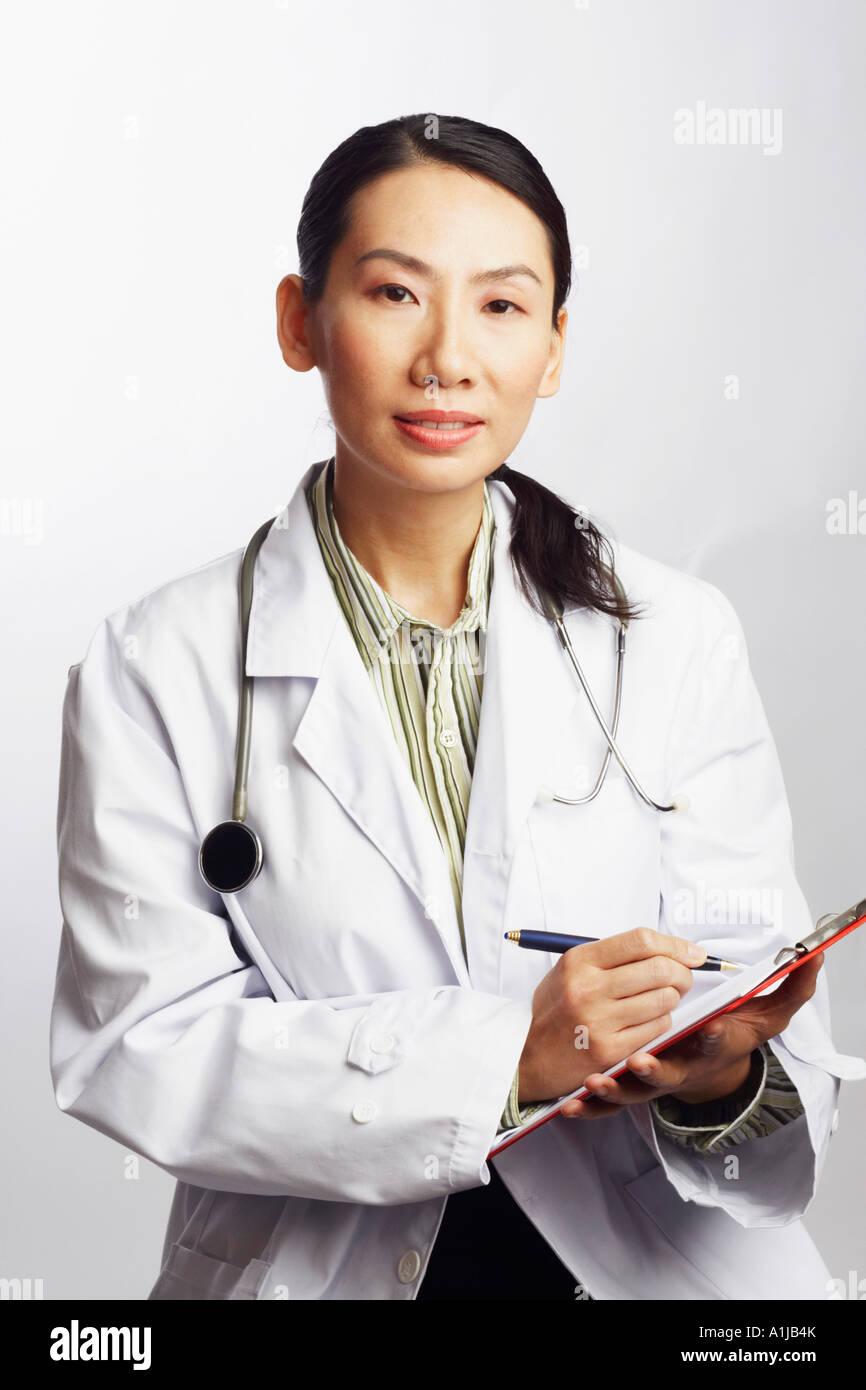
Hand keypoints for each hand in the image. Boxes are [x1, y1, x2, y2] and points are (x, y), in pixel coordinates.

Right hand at [517, 927, 703, 1102]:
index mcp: (579, 961)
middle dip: (682, 972)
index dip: (675, 945)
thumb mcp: (570, 970)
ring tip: (663, 999)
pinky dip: (662, 1021)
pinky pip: (658, 1028)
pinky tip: (651, 1020)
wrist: (529, 1056)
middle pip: (659, 969)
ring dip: (672, 998)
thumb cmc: (556, 1009)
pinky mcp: (610, 1050)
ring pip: (664, 999)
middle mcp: (588, 987)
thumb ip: (611, 957)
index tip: (693, 952)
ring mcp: (599, 1020)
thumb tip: (665, 948)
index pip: (641, 941)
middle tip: (683, 978)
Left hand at [560, 953, 823, 1119]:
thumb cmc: (732, 1030)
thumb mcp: (768, 1011)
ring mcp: (653, 1079)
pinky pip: (608, 1102)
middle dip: (654, 1069)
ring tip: (594, 1083)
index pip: (717, 1040)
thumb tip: (815, 956)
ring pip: (633, 1091)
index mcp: (712, 1046)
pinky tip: (568, 1106)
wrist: (711, 1062)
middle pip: (669, 1073)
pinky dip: (588, 1106)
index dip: (715, 1036)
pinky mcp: (630, 1086)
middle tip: (639, 1061)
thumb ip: (792, 986)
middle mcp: (682, 1065)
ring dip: (614, 1090)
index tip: (711, 1028)